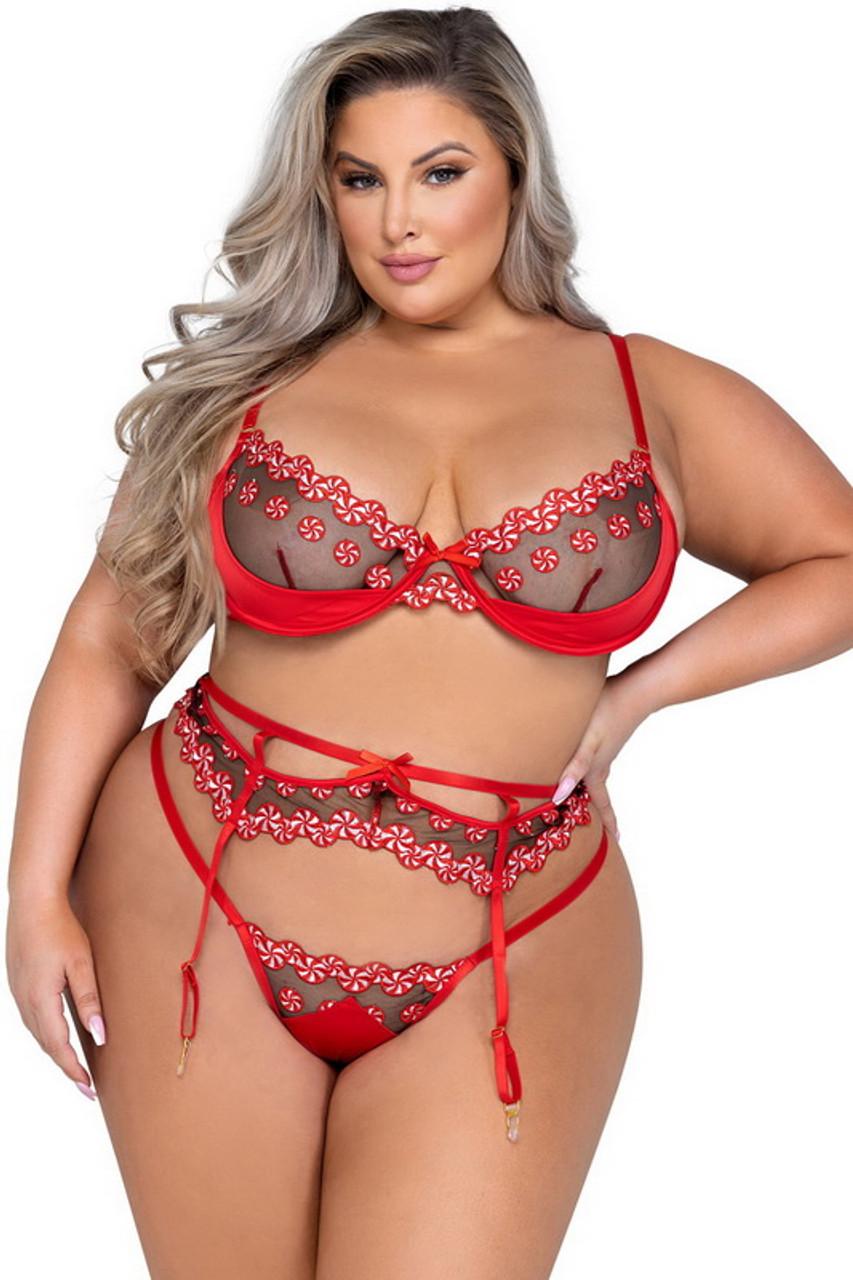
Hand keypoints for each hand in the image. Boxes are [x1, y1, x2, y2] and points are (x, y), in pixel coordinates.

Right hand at [5, 893, 105, 1100]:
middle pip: (46, 1045)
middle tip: (85, 1086)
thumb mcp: (81, 963)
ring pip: (37, 1033)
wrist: (32, 901)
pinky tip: (57, 1033)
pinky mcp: (17, 982)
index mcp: (40, 1000)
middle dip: (66, 1066)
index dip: (73, 1070)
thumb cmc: (59, 928)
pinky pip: (32, 1018)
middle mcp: (25, 1001)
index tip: (88, 1089)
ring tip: (74, 1065)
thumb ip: (89, 1000)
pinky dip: (45, 1033)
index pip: (59, 1046)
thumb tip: (99, 1035)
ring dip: (55, 1051)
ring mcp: (17, 992)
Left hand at [551, 672, 652, 842]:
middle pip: (598, 794)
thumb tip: (558, 797)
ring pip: (595, 777)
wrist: (635, 690)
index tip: (615, 840)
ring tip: (584, 801)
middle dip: (597, 812)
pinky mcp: (605, 735)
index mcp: (596, 771)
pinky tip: (581, 760)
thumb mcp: (587, 743)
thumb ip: (574, 768)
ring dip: (591, 791)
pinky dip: (586, 770)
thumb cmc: (608, 714)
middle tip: (597, 828)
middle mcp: (602, 764)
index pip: (601, 805)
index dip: (606, 823)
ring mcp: (605, 750)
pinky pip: (593, 760)